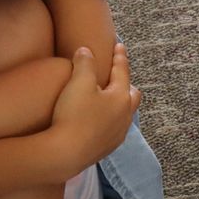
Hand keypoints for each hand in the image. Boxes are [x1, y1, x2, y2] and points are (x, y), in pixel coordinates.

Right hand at [52, 45, 140, 170]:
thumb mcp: (78, 82)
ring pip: (125, 114)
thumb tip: (86, 51)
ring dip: (119, 104)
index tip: (119, 45)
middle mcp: (125, 116)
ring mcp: (118, 134)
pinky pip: (115, 129)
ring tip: (108, 99)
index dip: (119, 57)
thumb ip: (85, 63)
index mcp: (121, 97)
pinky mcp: (108, 148)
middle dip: (126, 84)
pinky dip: (111, 120)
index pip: (123, 71)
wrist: (65, 154)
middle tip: (117, 76)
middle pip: (132, 95)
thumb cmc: (74, 115)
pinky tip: (100, 121)